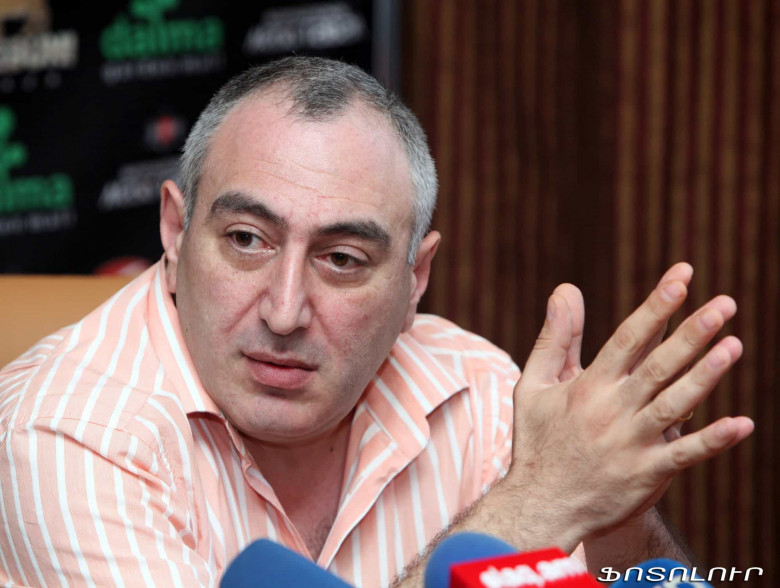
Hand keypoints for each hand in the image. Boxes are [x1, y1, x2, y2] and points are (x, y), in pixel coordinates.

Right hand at [508, 263, 753, 549]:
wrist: (539, 505)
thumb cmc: (538, 441)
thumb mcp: (534, 385)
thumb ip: (556, 337)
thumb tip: (566, 289)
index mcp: (588, 386)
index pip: (628, 338)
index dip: (656, 306)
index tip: (682, 278)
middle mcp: (612, 410)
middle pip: (658, 365)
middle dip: (691, 332)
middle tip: (724, 304)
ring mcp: (632, 443)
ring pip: (675, 403)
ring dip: (705, 375)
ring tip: (734, 345)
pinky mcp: (646, 474)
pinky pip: (685, 455)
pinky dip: (713, 440)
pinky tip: (742, 423)